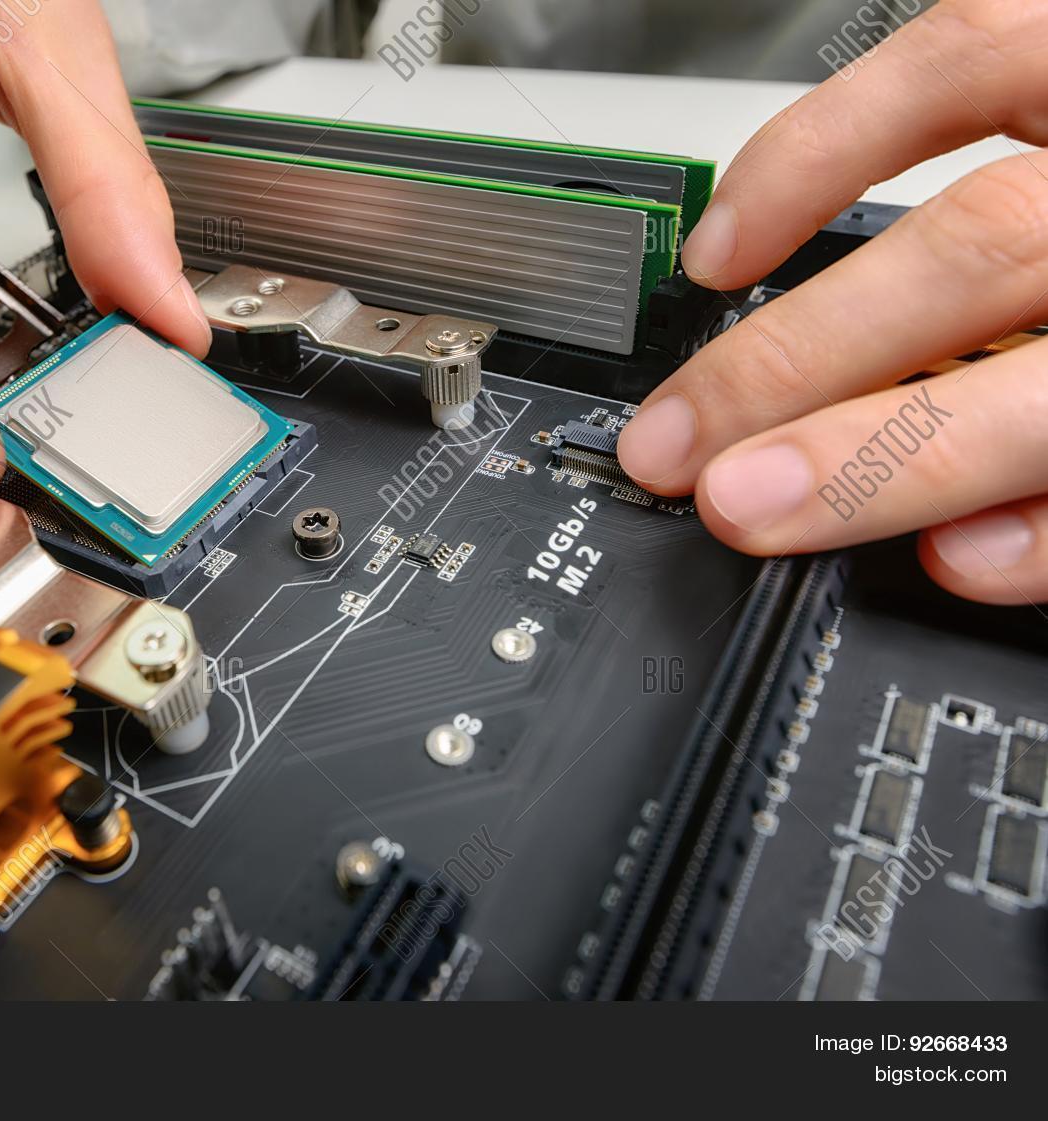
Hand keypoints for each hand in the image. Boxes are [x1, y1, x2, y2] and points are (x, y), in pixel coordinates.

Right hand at [616, 0, 1047, 604]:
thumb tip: (968, 547)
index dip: (920, 465)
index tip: (796, 522)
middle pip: (997, 266)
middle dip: (823, 393)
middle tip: (708, 475)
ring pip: (967, 191)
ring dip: (800, 309)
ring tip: (695, 395)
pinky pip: (950, 53)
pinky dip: (817, 151)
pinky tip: (737, 235)